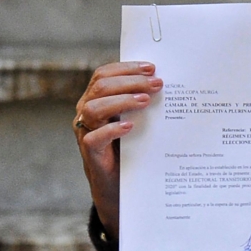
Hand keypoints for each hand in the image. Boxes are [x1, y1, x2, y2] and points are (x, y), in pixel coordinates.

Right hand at [73, 61, 162, 238]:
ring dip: (122, 101)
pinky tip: (130, 127)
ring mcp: (86, 132)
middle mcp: (87, 112)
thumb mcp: (137, 118)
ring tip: (146, 101)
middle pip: (101, 86)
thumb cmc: (130, 145)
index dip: (127, 68)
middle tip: (157, 84)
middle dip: (131, 82)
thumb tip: (164, 81)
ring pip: (94, 108)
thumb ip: (142, 101)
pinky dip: (112, 130)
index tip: (152, 68)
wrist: (120, 182)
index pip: (104, 74)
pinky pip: (94, 138)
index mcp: (96, 98)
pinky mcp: (90, 153)